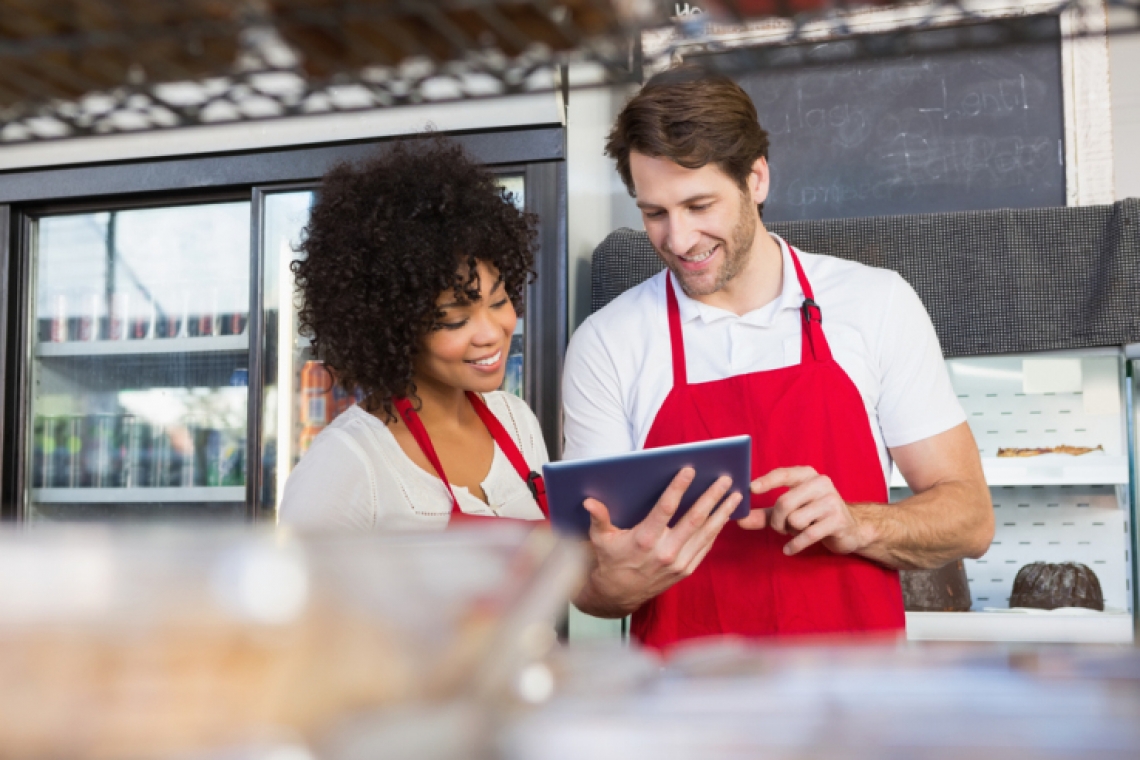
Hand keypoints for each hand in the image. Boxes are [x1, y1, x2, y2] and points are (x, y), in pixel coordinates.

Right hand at [576, 467, 741, 615]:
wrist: (619, 594)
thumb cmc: (610, 560)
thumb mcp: (601, 539)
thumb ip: (599, 518)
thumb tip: (589, 501)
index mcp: (644, 540)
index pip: (666, 508)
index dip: (679, 488)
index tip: (690, 470)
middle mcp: (665, 552)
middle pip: (694, 519)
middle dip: (711, 497)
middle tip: (724, 479)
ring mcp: (679, 563)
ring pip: (705, 533)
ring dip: (722, 512)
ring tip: (735, 495)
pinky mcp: (686, 570)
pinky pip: (705, 547)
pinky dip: (717, 530)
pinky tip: (725, 515)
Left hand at [739, 467, 867, 555]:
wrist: (851, 529)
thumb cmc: (813, 515)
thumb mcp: (788, 512)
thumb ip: (764, 514)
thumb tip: (738, 519)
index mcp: (807, 475)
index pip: (783, 474)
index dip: (766, 481)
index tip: (751, 489)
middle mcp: (821, 483)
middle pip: (784, 502)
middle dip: (777, 521)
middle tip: (780, 529)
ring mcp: (831, 501)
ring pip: (795, 519)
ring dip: (790, 531)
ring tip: (796, 531)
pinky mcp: (838, 521)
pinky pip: (808, 535)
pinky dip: (795, 545)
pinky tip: (789, 550)